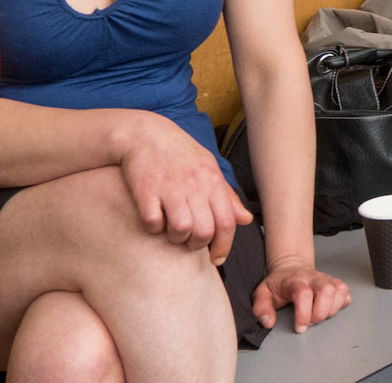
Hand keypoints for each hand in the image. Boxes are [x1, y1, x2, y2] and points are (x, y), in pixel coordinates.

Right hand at [117, 114, 253, 263]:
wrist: (145, 133)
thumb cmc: (180, 154)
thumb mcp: (209, 168)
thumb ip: (227, 196)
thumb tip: (246, 220)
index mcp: (212, 181)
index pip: (227, 223)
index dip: (223, 246)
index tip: (216, 258)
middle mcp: (194, 185)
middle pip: (204, 231)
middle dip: (197, 244)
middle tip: (189, 241)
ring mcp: (169, 187)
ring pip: (181, 230)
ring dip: (176, 238)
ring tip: (172, 230)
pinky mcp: (145, 190)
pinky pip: (153, 222)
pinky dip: (153, 228)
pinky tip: (154, 219)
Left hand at [253, 257, 351, 333]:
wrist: (291, 268)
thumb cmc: (279, 284)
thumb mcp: (262, 293)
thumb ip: (261, 308)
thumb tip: (268, 322)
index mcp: (295, 280)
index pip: (304, 294)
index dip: (303, 314)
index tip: (299, 327)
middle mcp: (314, 278)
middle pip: (327, 290)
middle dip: (320, 313)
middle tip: (310, 321)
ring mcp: (326, 279)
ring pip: (339, 291)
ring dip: (331, 309)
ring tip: (319, 315)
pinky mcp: (336, 283)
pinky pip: (345, 293)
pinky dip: (341, 303)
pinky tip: (329, 308)